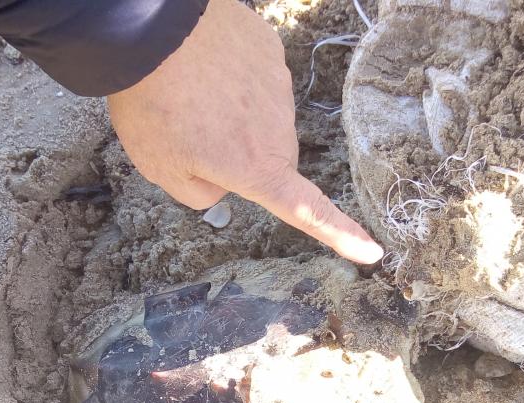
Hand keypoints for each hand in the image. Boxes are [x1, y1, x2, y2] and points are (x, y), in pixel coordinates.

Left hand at [106, 0, 383, 264]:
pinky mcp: (270, 50)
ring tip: (188, 95)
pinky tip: (200, 65)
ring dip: (233, 112)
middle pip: (270, 157)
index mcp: (257, 168)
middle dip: (239, 154)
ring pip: (262, 115)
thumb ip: (199, 193)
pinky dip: (232, 76)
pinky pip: (255, 75)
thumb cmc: (152, 105)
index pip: (308, 211)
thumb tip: (223, 181)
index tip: (371, 253)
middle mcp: (279, 130)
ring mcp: (279, 85)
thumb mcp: (162, 169)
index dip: (340, 234)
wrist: (151, 29)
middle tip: (189, 134)